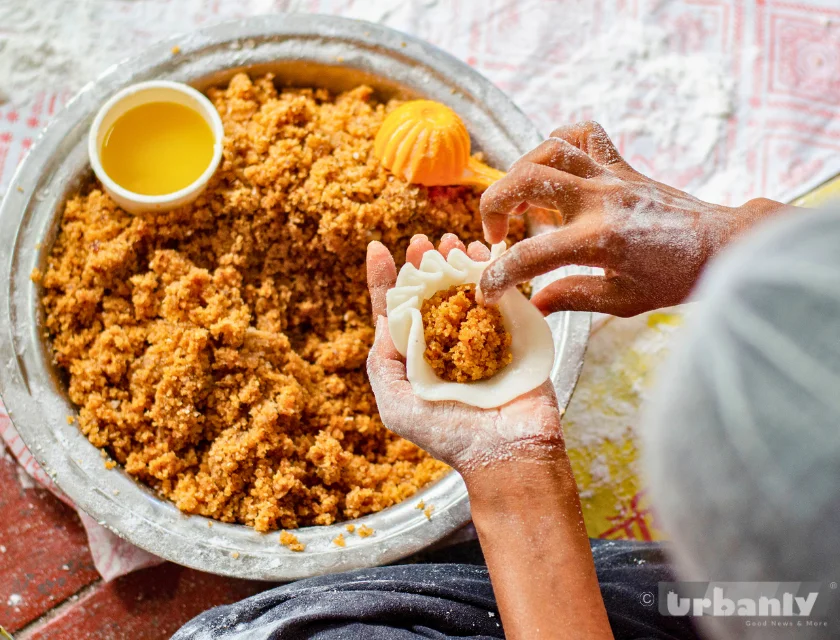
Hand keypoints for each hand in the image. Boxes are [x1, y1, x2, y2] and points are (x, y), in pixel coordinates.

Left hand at [366, 233, 563, 474]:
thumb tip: (382, 319)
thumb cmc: (448, 435)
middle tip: (422, 240)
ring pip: (465, 289)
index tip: (377, 249)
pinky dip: (493, 271)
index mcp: (417, 359)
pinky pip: (502, 295)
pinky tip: (484, 252)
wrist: (507, 451)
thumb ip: (383, 362)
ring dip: (457, 261)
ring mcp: (481, 338)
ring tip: (451, 239)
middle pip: (431, 294)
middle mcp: (446, 345)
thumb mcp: (396, 405)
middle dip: (424, 265)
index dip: (384, 281)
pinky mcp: (513, 334)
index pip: (396, 313)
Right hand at [479, 121, 788, 316]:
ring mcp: (610, 176)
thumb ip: (572, 298)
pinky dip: (559, 142)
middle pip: (525, 181)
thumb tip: (534, 303)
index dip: (498, 277)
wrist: (720, 245)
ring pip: (548, 150)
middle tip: (497, 235)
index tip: (489, 291)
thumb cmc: (675, 278)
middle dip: (493, 205)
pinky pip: (583, 134)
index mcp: (597, 241)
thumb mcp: (623, 301)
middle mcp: (599, 200)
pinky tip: (553, 169)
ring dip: (520, 174)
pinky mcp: (621, 165)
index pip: (530, 256)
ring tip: (520, 204)